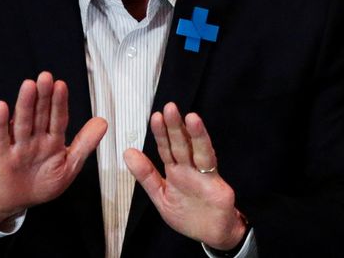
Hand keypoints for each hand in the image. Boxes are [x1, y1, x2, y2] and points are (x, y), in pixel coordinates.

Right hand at [0, 71, 106, 226]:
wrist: (17, 201)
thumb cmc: (43, 183)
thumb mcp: (69, 165)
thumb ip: (85, 143)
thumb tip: (103, 122)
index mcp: (53, 140)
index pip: (58, 118)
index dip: (60, 102)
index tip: (61, 85)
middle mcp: (35, 139)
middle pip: (40, 115)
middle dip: (43, 96)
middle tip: (46, 77)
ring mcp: (19, 146)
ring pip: (23, 122)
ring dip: (25, 104)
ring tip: (29, 86)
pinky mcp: (1, 155)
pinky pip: (0, 137)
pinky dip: (0, 123)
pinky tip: (2, 107)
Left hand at [123, 103, 246, 250]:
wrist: (212, 234)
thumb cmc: (188, 215)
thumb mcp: (161, 196)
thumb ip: (145, 176)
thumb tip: (127, 152)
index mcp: (175, 171)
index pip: (166, 148)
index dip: (161, 133)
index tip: (156, 117)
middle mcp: (189, 169)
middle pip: (181, 144)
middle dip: (175, 127)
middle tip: (170, 107)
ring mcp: (203, 175)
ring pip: (198, 150)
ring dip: (195, 134)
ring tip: (191, 118)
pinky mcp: (216, 184)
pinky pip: (210, 166)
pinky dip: (206, 153)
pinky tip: (202, 141)